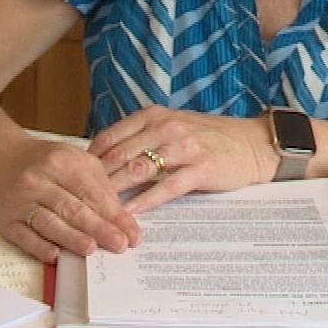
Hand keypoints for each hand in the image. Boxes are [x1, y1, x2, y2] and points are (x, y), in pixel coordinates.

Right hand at [0, 139, 140, 263]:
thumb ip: (101, 187)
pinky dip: (38, 246)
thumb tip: (122, 221)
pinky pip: (23, 235)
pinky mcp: (6, 220)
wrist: (6, 161)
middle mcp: (38, 180)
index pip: (92, 192)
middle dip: (98, 228)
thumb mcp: (78, 162)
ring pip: (48, 222)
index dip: (114, 215)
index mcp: (61, 162)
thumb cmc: (49, 164)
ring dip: (70, 237)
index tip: (132, 234)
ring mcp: (20, 201)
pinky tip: (55, 254)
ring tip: (90, 249)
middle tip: (119, 244)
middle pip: (71, 208)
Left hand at [88, 105, 278, 213]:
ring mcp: (184, 146)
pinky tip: (131, 212)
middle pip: (120, 154)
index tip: (74, 179)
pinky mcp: (201, 167)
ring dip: (116, 190)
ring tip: (97, 209)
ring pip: (140, 169)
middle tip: (78, 199)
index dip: (89, 159)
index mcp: (154, 116)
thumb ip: (141, 138)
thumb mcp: (171, 127)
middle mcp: (166, 127)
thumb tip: (104, 160)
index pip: (110, 136)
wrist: (252, 143)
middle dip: (97, 178)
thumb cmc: (208, 137)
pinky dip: (146, 200)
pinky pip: (167, 186)